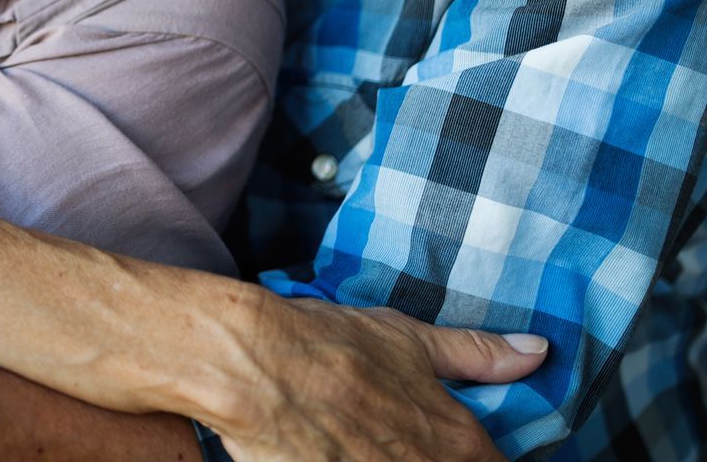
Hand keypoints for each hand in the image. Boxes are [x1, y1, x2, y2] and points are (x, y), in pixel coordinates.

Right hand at [211, 294, 548, 460]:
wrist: (251, 363)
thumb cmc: (326, 343)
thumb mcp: (405, 338)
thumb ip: (475, 353)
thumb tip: (537, 352)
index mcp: (457, 440)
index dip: (480, 456)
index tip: (461, 445)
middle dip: (434, 456)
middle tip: (392, 436)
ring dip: (389, 459)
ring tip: (364, 441)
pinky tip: (339, 452)